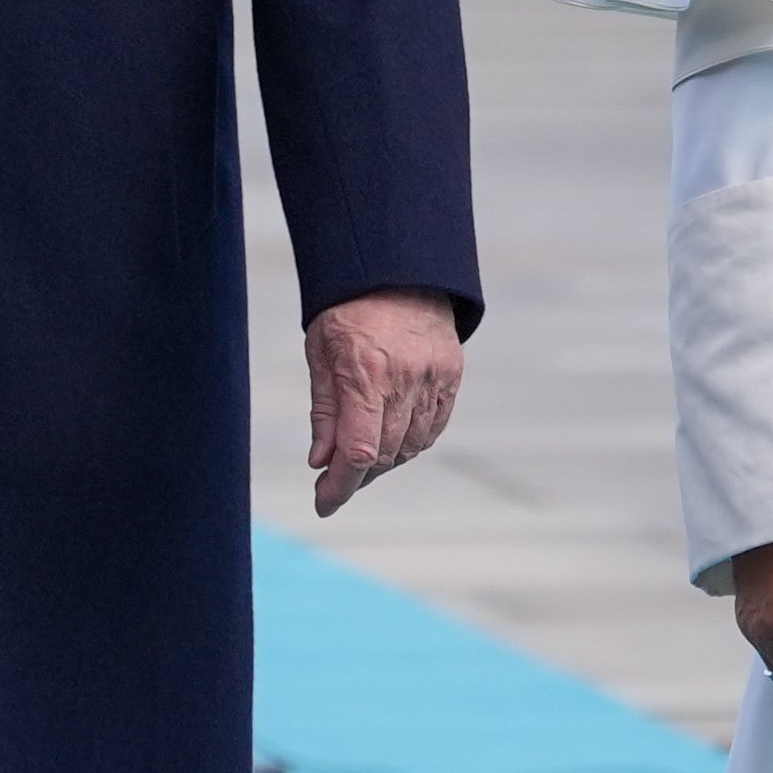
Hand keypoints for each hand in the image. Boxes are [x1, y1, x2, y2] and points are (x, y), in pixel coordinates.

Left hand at [303, 287, 462, 516]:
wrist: (398, 268)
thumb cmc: (349, 309)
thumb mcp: (320, 354)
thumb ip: (324, 412)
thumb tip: (320, 463)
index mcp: (366, 373)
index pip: (358, 451)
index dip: (340, 486)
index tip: (323, 503)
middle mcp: (406, 380)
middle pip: (386, 454)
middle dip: (357, 473)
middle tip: (335, 475)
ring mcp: (435, 378)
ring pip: (412, 446)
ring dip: (386, 459)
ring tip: (363, 453)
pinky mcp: (452, 376)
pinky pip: (433, 428)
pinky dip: (412, 442)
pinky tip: (393, 437)